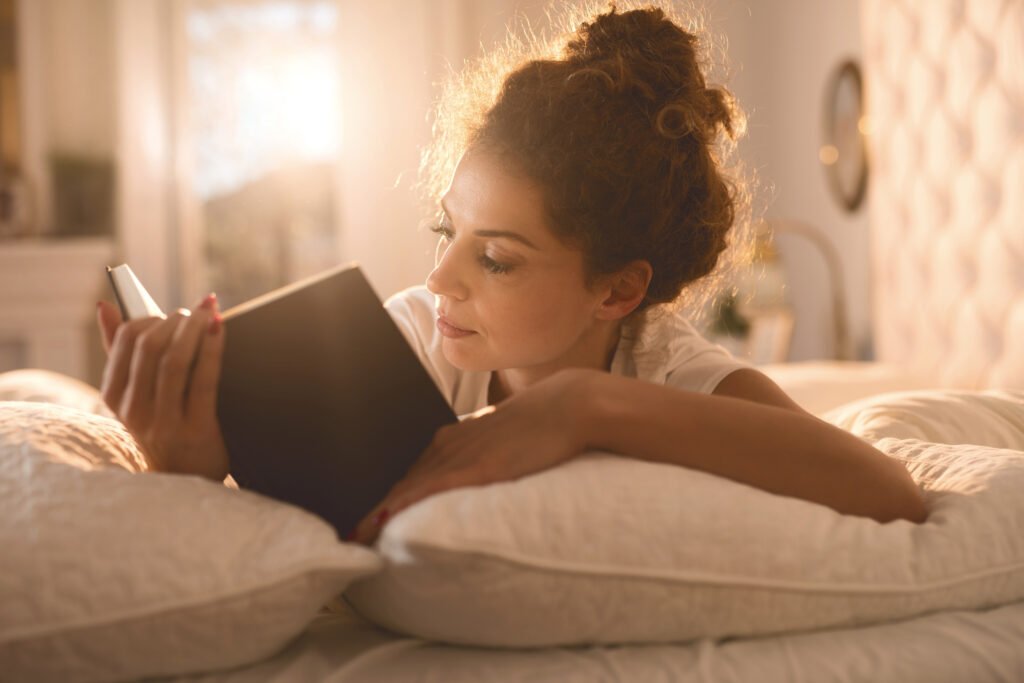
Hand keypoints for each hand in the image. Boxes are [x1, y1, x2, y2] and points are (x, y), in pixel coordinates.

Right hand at [96, 294, 229, 481]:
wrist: (189, 478)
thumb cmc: (164, 424)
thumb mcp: (136, 395)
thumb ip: (118, 351)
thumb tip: (104, 306)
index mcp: (114, 396)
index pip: (124, 341)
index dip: (150, 318)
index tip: (171, 314)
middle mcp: (134, 411)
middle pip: (150, 348)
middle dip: (176, 321)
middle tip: (195, 312)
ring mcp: (163, 423)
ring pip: (175, 361)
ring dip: (195, 329)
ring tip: (210, 314)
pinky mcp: (195, 430)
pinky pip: (203, 380)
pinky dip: (212, 348)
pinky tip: (220, 329)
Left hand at [349, 368, 594, 544]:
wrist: (567, 405)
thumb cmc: (538, 425)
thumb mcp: (496, 441)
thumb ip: (474, 458)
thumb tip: (455, 480)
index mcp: (449, 439)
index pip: (404, 471)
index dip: (378, 494)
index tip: (354, 513)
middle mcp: (446, 445)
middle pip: (397, 480)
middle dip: (366, 505)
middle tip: (339, 529)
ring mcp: (461, 455)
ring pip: (407, 486)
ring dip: (376, 510)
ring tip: (350, 533)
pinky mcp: (479, 467)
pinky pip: (433, 487)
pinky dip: (405, 502)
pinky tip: (384, 516)